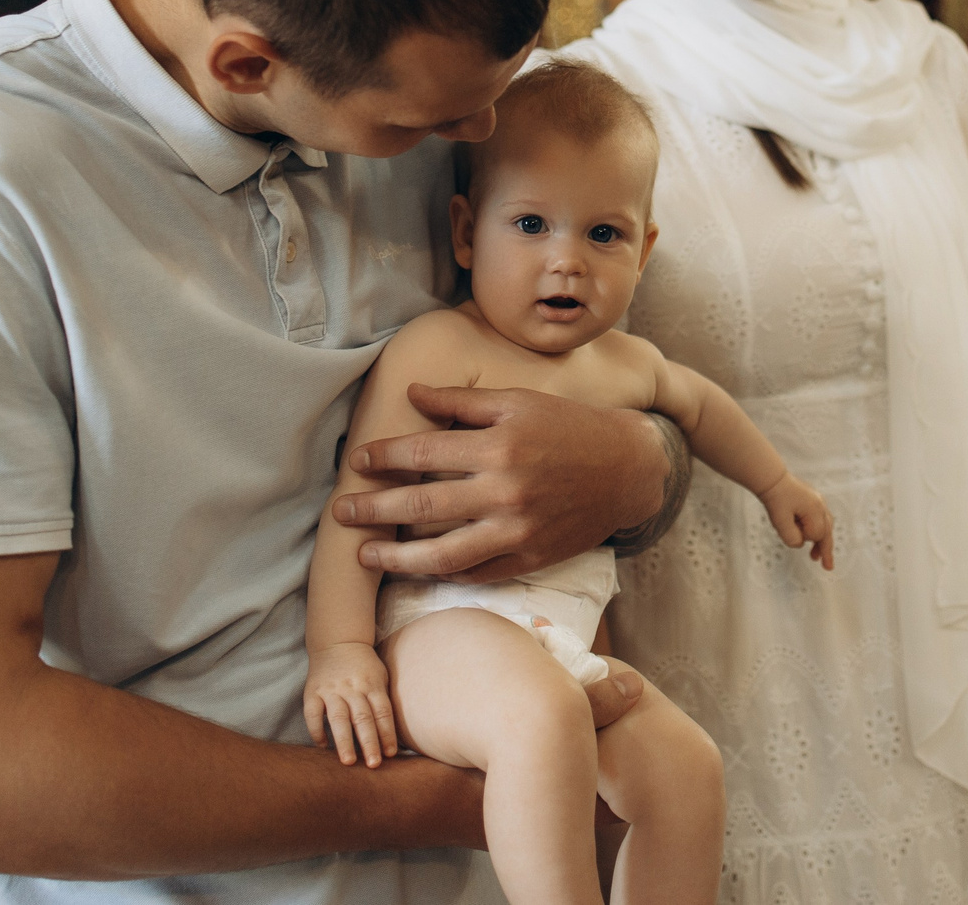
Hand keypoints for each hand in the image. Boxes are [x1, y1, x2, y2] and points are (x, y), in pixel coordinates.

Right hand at [303, 643, 396, 767]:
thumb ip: (383, 701)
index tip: (391, 754)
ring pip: (339, 717)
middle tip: (374, 765)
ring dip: (344, 741)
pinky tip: (322, 746)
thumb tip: (391, 737)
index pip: (382, 711)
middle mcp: (352, 687)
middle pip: (363, 717)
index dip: (387, 733)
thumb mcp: (381, 676)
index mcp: (372, 684)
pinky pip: (313, 714)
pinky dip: (317, 730)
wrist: (338, 641)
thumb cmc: (365, 667)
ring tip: (348, 762)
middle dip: (369, 742)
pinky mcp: (312, 692)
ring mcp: (331, 690)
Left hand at [338, 385, 669, 582]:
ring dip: (396, 557)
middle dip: (373, 510)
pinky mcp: (530, 558)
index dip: (384, 457)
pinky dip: (442, 573)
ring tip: (366, 556)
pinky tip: (418, 568)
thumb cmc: (568, 427)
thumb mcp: (517, 402)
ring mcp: (517, 530)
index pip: (423, 452)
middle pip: (421, 505)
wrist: (627, 470)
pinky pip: (476, 574)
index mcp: (497, 445)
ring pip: (442, 554)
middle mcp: (503, 490)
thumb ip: (462, 401)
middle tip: (341, 513)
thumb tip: (412, 392)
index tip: (358, 463)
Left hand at [760, 472, 834, 570]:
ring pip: (825, 526)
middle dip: (826, 550)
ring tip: (815, 557)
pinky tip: (810, 537)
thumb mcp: (780, 522)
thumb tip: (800, 543)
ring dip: (820, 541)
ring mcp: (817, 502)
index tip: (791, 532)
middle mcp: (820, 505)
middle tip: (827, 567)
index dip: (805, 539)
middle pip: (827, 532)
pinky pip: (819, 519)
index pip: (816, 535)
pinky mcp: (812, 500)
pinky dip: (816, 530)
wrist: (771, 478)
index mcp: (815, 510)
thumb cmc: (775, 499)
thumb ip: (792, 538)